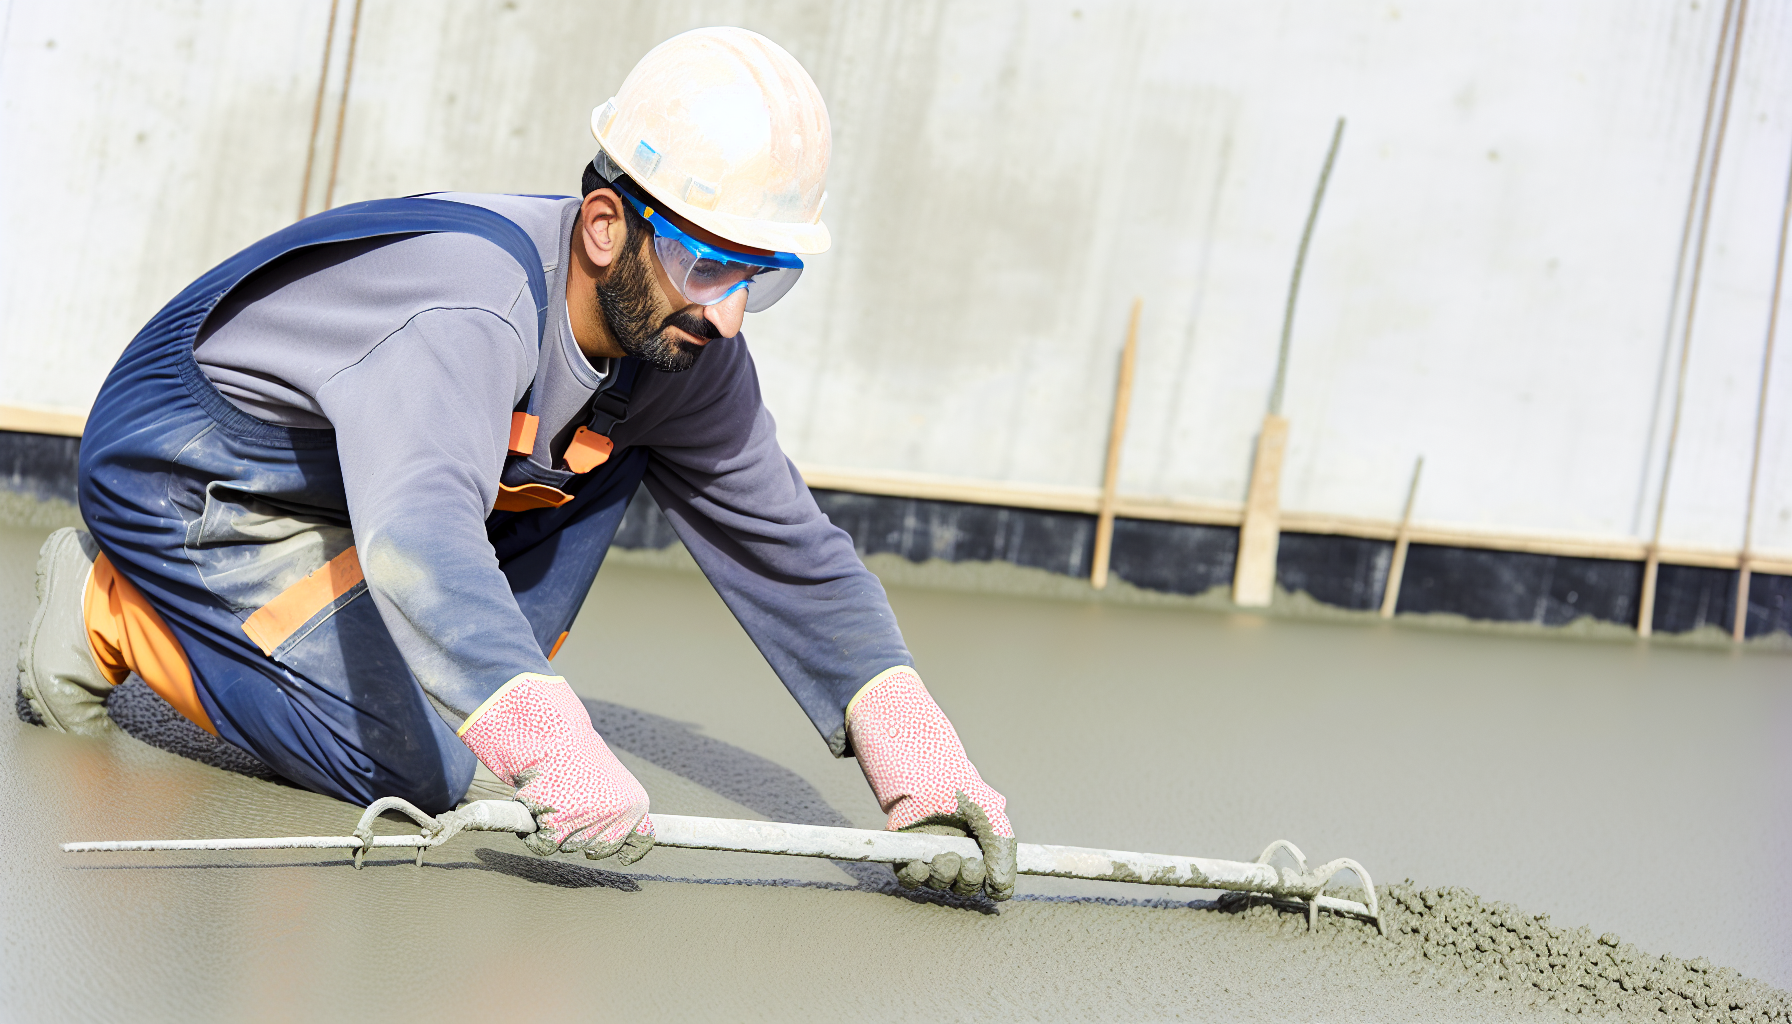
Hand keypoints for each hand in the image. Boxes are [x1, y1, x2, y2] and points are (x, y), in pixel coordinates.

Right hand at [458, 672, 653, 863]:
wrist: (551, 735)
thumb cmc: (578, 756)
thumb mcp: (612, 781)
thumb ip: (618, 812)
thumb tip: (626, 850)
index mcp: (636, 804)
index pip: (641, 841)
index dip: (628, 850)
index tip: (623, 857)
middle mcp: (617, 816)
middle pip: (598, 850)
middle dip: (581, 835)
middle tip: (570, 804)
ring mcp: (588, 822)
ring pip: (568, 848)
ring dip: (556, 830)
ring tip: (554, 796)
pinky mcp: (557, 825)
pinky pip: (544, 845)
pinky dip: (534, 833)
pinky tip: (536, 806)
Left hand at [848, 669, 1014, 899]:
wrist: (919, 762)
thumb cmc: (956, 782)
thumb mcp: (989, 810)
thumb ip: (1002, 846)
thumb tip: (1003, 890)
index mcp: (981, 843)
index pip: (991, 879)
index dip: (993, 884)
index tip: (992, 881)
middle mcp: (957, 851)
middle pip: (965, 886)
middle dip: (968, 880)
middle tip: (966, 863)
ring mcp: (930, 851)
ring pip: (938, 883)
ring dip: (942, 877)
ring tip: (943, 857)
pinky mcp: (905, 849)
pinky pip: (910, 877)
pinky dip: (916, 875)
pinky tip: (920, 863)